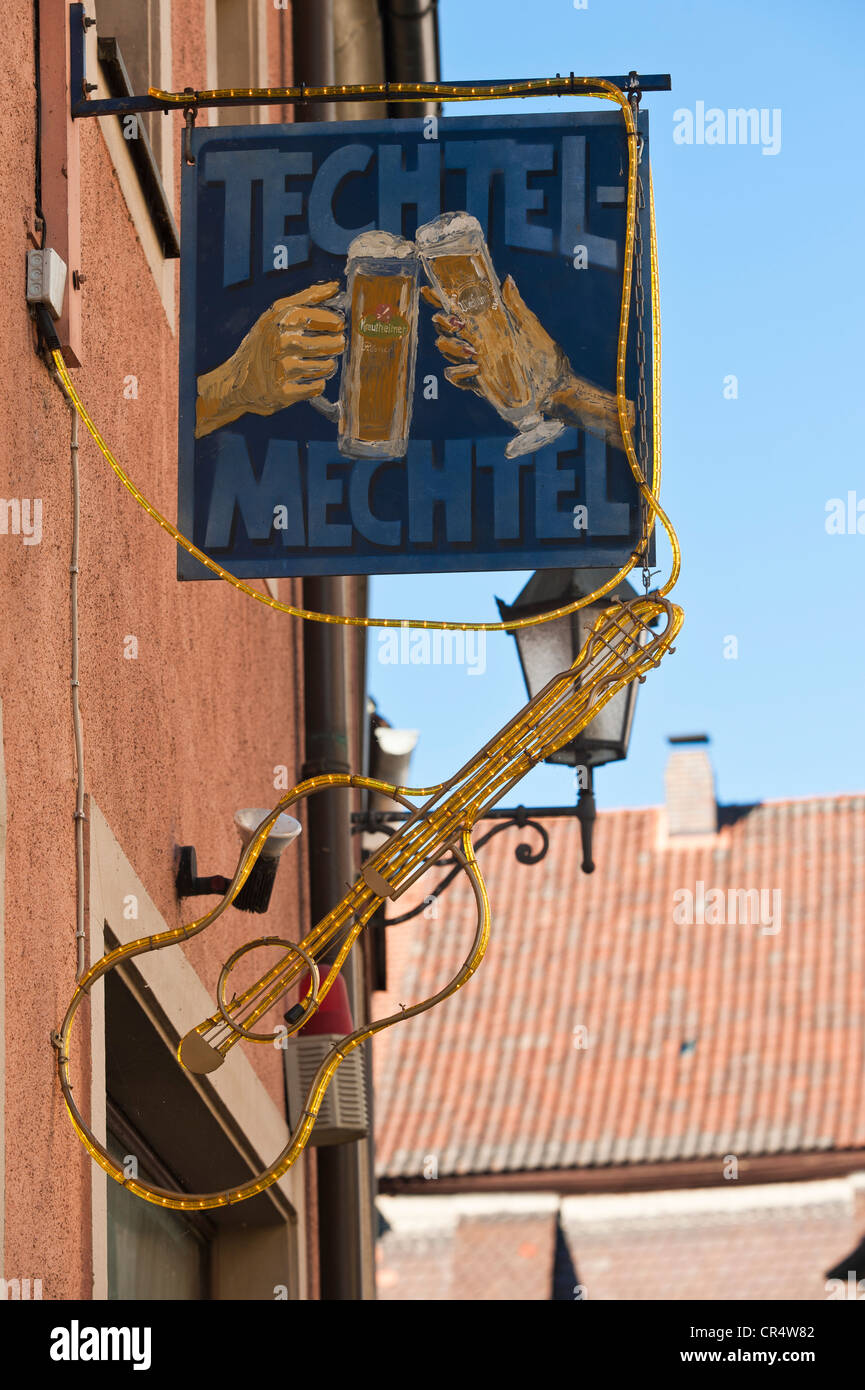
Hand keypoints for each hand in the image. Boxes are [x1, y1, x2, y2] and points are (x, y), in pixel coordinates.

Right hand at [195, 282, 345, 438]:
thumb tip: (334, 287)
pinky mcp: (282, 393)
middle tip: (338, 344)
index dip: (330, 320)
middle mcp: (276, 345)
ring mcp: (279, 371)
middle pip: (319, 344)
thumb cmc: (261, 344)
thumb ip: (305, 299)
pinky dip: (318, 384)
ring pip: (320, 366)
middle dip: (334, 344)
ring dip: (328, 364)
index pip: (309, 316)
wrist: (235, 382)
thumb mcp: (274, 316)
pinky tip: (314, 379)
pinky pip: (314, 388)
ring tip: (327, 362)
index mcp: (275, 323)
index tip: (338, 325)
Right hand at [423, 275, 633, 448]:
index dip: (440, 299)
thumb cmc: (544, 354)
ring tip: (471, 350)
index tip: (429, 290)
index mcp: (487, 325)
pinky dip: (459, 372)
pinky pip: (456, 376)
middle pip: (445, 329)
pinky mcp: (478, 382)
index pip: (459, 309)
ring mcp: (475, 362)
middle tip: (455, 322)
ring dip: (452, 347)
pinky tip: (474, 368)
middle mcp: (477, 342)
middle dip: (443, 323)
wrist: (553, 386)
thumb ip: (515, 305)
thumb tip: (507, 279)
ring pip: (447, 351)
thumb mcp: (529, 326)